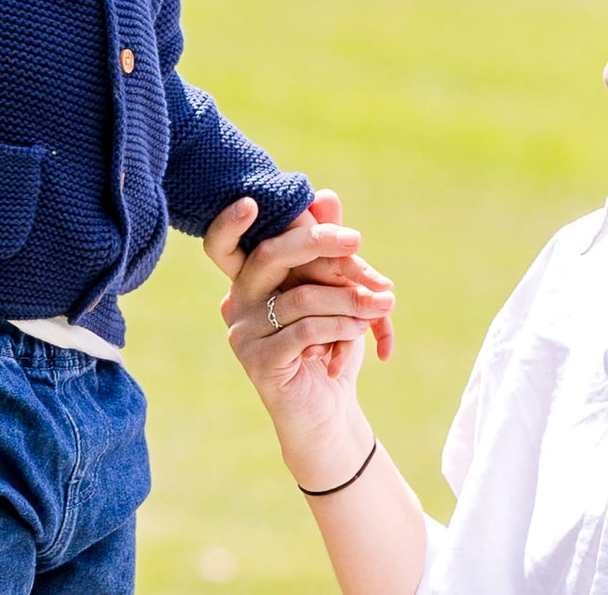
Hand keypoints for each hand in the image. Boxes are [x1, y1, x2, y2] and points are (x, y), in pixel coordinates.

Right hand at [205, 188, 395, 363]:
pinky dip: (342, 327)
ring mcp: (243, 332)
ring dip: (350, 299)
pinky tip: (363, 329)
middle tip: (357, 241)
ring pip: (302, 297)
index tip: (250, 202)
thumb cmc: (329, 344)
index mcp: (248, 277)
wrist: (326, 411)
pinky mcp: (258, 362)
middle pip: (270, 256)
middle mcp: (236, 300)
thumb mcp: (332, 292)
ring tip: (383, 304)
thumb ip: (327, 246)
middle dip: (317, 241)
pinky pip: (307, 331)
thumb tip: (326, 196)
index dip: (230, 223)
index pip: (224, 242)